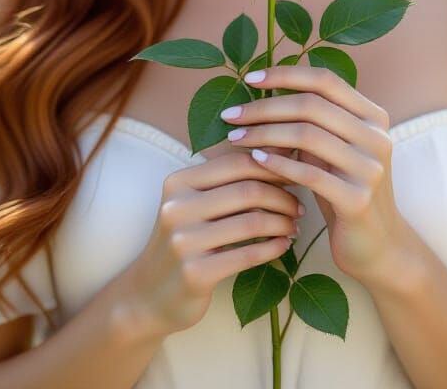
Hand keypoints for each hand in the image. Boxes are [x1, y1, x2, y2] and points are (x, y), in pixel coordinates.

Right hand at [128, 151, 302, 335]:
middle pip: (247, 190)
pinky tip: (284, 246)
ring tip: (294, 226)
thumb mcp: (194, 204)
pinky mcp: (195, 273)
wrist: (148, 295)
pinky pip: (248, 255)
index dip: (271, 167)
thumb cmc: (183, 240)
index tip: (293, 175)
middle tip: (298, 205)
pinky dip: (274, 248)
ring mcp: (184, 241)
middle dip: (282, 196)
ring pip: (252, 222)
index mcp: (178, 182)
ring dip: (282, 223)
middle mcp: (177, 207)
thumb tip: (280, 151)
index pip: (236, 163)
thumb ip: (227, 180)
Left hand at [221, 65, 408, 285]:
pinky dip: (278, 163)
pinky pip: (309, 174)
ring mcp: (370, 168)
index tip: (250, 78)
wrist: (379, 247)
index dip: (286, 74)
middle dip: (265, 106)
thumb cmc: (345, 191)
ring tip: (235, 137)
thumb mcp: (333, 152)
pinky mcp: (358, 199)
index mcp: (373, 116)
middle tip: (231, 114)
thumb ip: (312, 124)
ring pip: (307, 135)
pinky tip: (255, 160)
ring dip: (264, 133)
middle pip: (311, 105)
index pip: (325, 80)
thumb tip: (263, 95)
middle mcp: (376, 137)